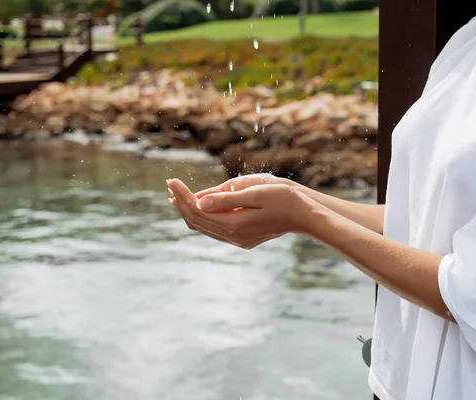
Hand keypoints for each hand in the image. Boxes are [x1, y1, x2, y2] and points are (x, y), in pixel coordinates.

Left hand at [167, 178, 312, 248]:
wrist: (305, 216)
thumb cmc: (284, 199)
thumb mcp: (256, 193)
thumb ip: (227, 199)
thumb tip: (200, 201)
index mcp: (235, 224)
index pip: (198, 210)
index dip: (182, 195)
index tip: (171, 180)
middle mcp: (234, 236)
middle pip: (197, 221)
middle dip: (181, 202)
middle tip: (170, 185)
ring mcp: (238, 240)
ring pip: (204, 228)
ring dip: (189, 211)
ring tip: (177, 195)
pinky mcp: (243, 239)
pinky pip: (215, 230)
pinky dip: (203, 217)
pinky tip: (199, 206)